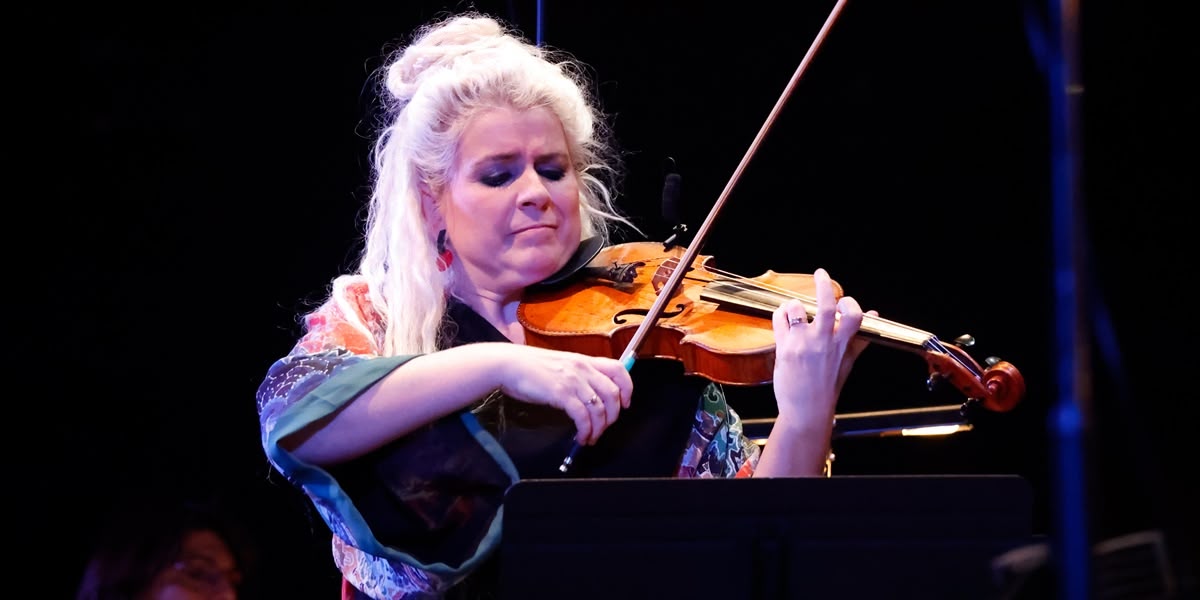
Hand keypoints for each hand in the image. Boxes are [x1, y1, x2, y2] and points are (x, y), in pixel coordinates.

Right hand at [498, 345, 632, 444]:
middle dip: (613, 416)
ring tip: (589, 437)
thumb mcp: (561, 366)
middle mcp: (583, 368)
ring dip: (598, 428)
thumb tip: (592, 396)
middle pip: (613, 394)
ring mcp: (573, 380)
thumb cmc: (530, 367)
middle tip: (603, 428)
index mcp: (584, 360)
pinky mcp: (561, 393)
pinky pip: (583, 417)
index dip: (627, 388)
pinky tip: (580, 436)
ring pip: (600, 409)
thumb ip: (578, 376)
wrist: (508, 364)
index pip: (619, 369)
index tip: (625, 403)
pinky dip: (585, 430)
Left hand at [770, 268, 866, 426]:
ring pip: (795, 308)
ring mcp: (802, 344)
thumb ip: (859, 337)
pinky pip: (779, 319)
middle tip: (821, 273)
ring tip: (793, 310)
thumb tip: (874, 313)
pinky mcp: (784, 349)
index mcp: (842, 345)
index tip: (844, 300)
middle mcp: (823, 342)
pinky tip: (783, 319)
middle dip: (823, 284)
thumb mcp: (848, 362)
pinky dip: (780, 314)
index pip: (853, 315)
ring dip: (793, 304)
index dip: (850, 303)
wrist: (807, 410)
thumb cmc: (827, 386)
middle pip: (826, 305)